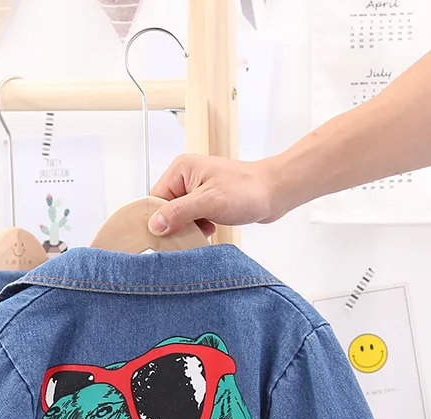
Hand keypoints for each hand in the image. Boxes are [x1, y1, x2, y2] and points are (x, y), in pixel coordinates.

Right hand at [149, 155, 282, 236]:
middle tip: (187, 235)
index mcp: (181, 169)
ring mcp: (196, 189)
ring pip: (178, 217)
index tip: (162, 237)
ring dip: (188, 229)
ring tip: (204, 230)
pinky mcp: (206, 201)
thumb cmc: (248, 190)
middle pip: (165, 209)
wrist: (275, 192)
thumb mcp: (209, 202)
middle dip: (174, 226)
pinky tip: (210, 229)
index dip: (157, 219)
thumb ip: (179, 212)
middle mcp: (186, 177)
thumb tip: (154, 225)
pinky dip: (198, 229)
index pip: (155, 199)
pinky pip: (192, 219)